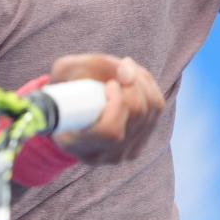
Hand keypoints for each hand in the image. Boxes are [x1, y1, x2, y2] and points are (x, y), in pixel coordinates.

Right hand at [49, 54, 164, 164]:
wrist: (67, 112)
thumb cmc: (64, 90)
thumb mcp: (65, 70)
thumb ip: (94, 65)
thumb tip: (129, 71)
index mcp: (76, 144)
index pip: (110, 132)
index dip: (117, 104)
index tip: (109, 84)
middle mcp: (102, 155)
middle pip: (136, 115)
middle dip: (132, 85)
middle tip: (116, 73)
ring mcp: (123, 154)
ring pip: (151, 110)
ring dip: (142, 82)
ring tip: (124, 71)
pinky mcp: (138, 145)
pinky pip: (156, 109)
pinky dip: (148, 87)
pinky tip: (133, 81)